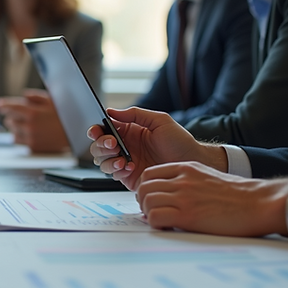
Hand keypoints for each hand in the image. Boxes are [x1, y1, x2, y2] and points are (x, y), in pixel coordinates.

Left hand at [0, 90, 68, 152]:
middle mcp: (29, 126)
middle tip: (19, 114)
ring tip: (26, 124)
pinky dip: (20, 136)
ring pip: (12, 132)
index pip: (9, 107)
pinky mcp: (33, 147)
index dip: (2, 105)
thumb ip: (34, 96)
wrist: (76, 133)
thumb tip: (22, 96)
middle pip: (8, 120)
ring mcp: (31, 138)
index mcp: (32, 112)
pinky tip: (29, 132)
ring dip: (15, 127)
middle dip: (11, 116)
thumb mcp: (51, 100)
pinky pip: (18, 141)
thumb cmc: (64, 114)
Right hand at [87, 107, 226, 189]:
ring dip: (108, 160)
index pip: (104, 129)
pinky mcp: (129, 177)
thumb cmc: (180, 141)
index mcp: (129, 130)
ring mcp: (125, 161)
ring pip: (102, 161)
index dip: (96, 130)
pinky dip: (117, 171)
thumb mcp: (160, 121)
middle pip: (98, 146)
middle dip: (100, 145)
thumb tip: (111, 111)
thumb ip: (135, 114)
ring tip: (122, 160)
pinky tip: (130, 167)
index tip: (97, 131)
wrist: (191, 163)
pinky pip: (113, 174)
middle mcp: (125, 146)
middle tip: (112, 145)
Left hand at [136, 162, 287, 236]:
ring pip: (146, 201)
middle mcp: (182, 179)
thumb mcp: (207, 177)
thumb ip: (187, 181)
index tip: (150, 199)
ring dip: (149, 214)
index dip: (145, 188)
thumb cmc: (238, 196)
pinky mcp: (187, 215)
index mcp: (186, 168)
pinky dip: (156, 225)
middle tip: (152, 213)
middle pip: (144, 187)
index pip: (149, 174)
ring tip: (161, 221)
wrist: (259, 203)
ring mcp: (184, 196)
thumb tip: (169, 194)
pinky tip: (167, 227)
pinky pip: (155, 217)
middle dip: (143, 202)